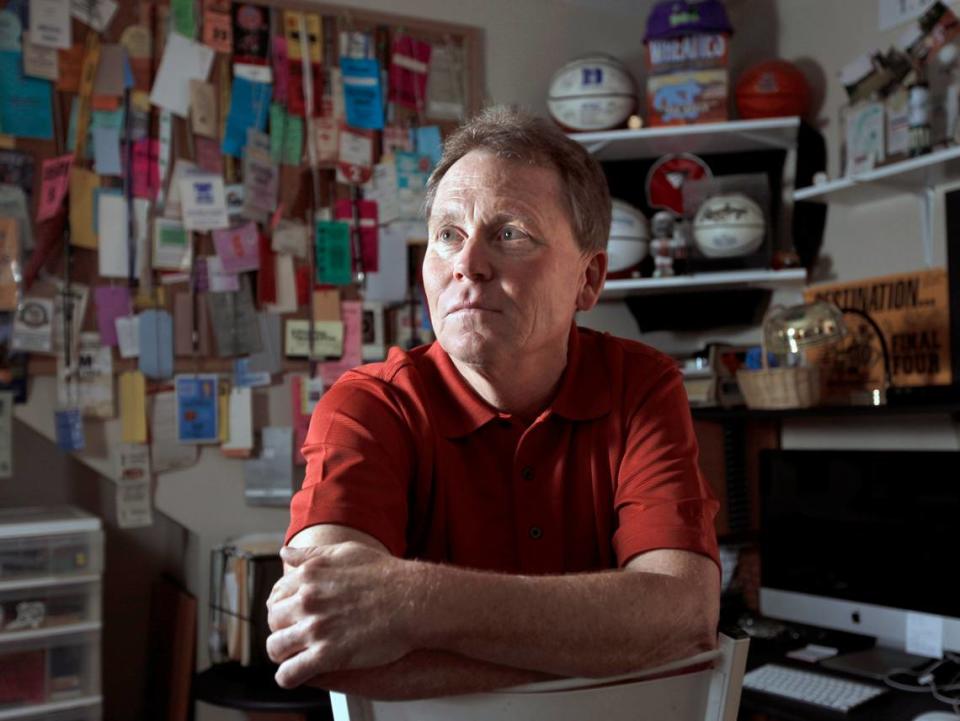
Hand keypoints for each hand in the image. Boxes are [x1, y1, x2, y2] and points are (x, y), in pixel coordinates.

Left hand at [266, 542, 417, 687]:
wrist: (413, 600)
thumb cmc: (386, 575)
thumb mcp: (346, 552)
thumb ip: (312, 554)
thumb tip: (285, 554)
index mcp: (309, 575)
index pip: (277, 594)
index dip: (282, 605)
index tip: (292, 613)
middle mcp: (307, 600)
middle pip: (274, 619)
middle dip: (282, 627)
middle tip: (296, 633)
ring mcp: (316, 628)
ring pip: (276, 647)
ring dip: (282, 652)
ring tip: (295, 654)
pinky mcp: (327, 655)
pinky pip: (290, 673)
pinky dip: (289, 676)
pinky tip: (298, 674)